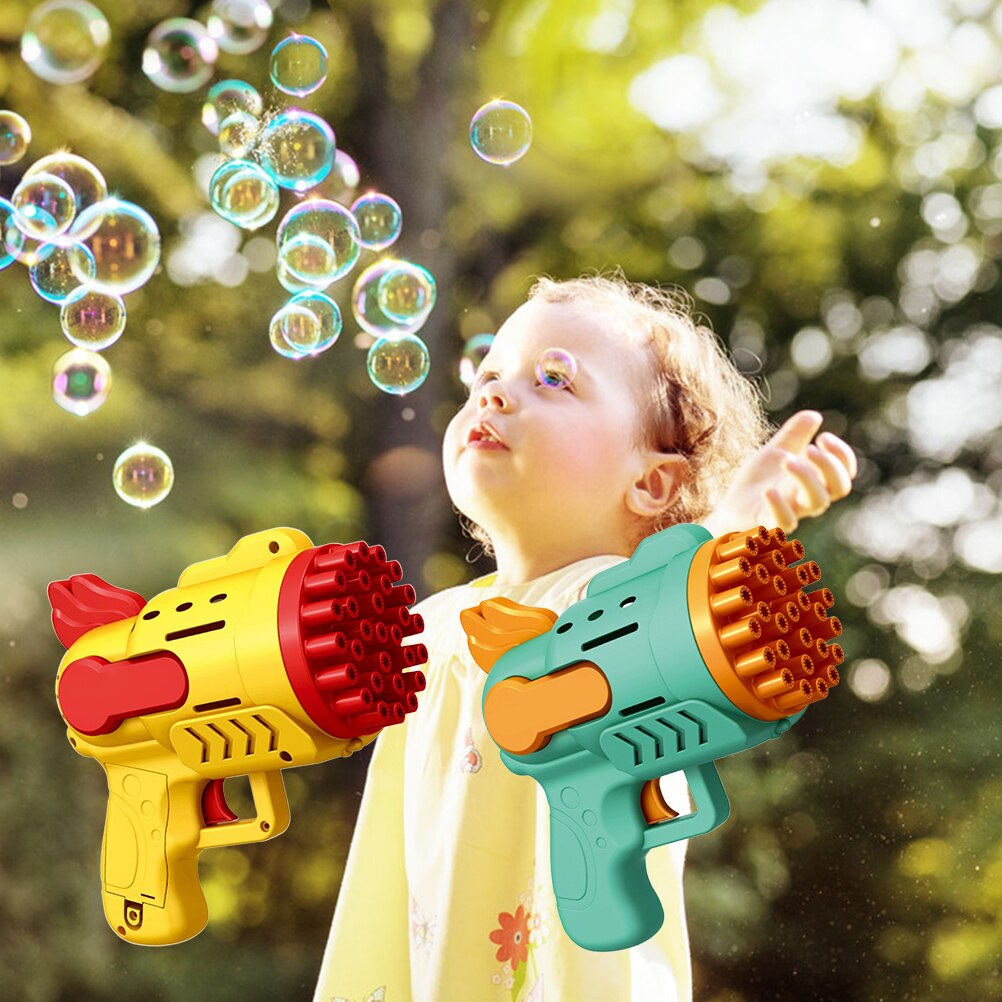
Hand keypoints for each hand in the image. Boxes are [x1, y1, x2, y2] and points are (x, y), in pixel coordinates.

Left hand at [703, 411, 857, 536]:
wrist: (731, 506)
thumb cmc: (760, 480)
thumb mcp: (776, 451)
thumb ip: (794, 434)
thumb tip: (814, 415)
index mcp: (815, 481)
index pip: (844, 472)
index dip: (841, 455)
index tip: (823, 436)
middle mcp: (809, 498)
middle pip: (839, 487)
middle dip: (830, 465)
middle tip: (810, 448)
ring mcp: (792, 511)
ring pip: (817, 502)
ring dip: (807, 478)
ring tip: (787, 460)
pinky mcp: (770, 523)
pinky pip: (784, 521)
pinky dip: (779, 506)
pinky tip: (769, 489)